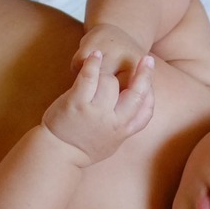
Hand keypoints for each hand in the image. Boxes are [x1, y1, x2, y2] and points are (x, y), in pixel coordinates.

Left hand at [43, 49, 154, 165]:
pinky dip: (93, 63)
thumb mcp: (113, 141)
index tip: (151, 76)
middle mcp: (112, 122)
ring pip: (111, 82)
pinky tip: (96, 55)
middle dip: (144, 74)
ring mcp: (95, 112)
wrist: (58, 154)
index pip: (146, 110)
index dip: (151, 92)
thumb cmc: (86, 146)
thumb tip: (142, 107)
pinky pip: (89, 78)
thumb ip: (127, 125)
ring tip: (102, 69)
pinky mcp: (77, 104)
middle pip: (136, 93)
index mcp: (123, 130)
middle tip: (146, 59)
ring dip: (107, 73)